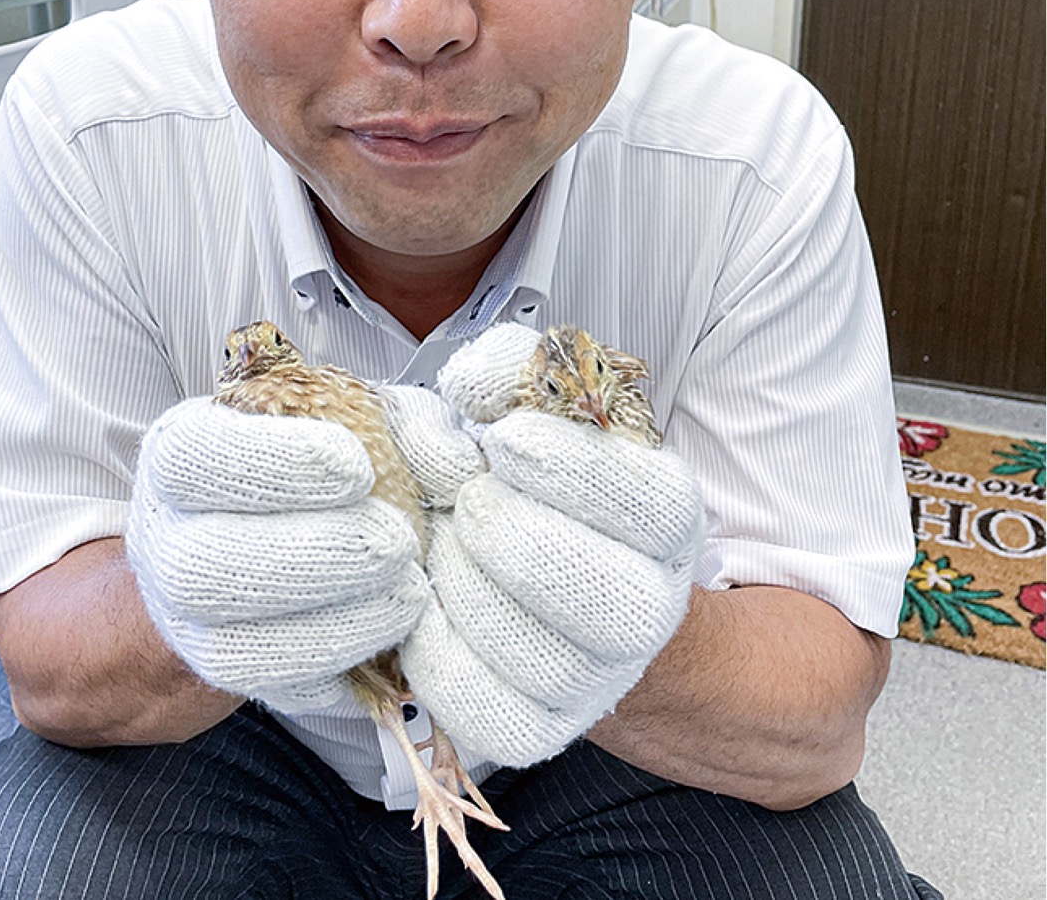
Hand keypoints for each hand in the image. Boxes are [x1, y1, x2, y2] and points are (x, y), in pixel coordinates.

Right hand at [124, 395, 427, 711]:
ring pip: (234, 646)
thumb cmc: (318, 469)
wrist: (271, 541)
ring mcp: (188, 622)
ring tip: (407, 592)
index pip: (193, 459)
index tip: (355, 468)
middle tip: (394, 541)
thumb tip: (450, 463)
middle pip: (203, 566)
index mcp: (181, 457)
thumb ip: (408, 425)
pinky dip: (340, 666)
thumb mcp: (364, 418)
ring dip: (334, 622)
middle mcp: (165, 542)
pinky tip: (392, 631)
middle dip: (311, 556)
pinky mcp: (231, 678)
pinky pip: (275, 693)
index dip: (271, 465)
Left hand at [401, 330, 704, 767]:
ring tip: (446, 543)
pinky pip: (470, 698)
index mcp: (669, 519)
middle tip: (466, 497)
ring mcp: (595, 680)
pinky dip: (431, 640)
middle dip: (496, 525)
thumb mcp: (540, 411)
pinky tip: (432, 598)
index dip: (567, 466)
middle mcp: (648, 607)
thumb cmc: (539, 486)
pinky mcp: (534, 729)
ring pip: (519, 643)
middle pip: (577, 579)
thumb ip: (509, 372)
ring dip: (457, 578)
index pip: (643, 501)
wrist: (552, 585)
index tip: (506, 438)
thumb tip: (470, 385)